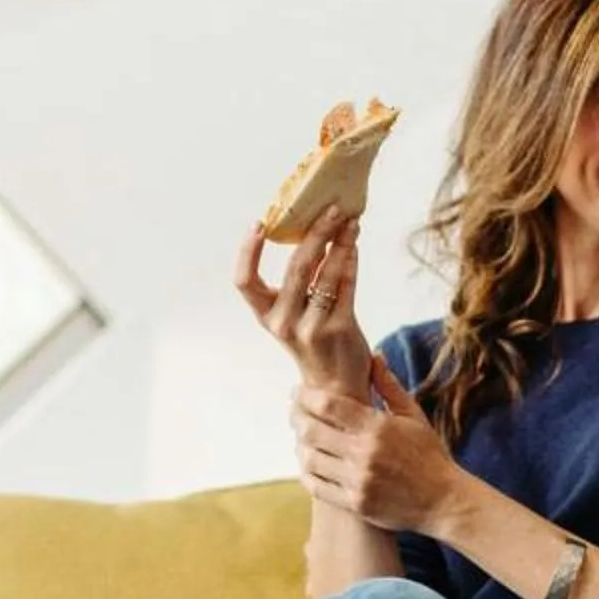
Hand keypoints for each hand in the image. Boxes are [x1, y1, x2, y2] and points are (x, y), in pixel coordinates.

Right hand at [235, 207, 371, 393]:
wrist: (337, 388)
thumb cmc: (315, 345)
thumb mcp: (294, 317)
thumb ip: (297, 284)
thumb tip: (312, 233)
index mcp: (267, 317)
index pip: (244, 282)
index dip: (248, 251)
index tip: (260, 223)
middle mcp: (283, 323)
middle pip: (295, 267)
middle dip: (315, 233)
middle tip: (330, 209)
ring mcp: (311, 327)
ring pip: (325, 272)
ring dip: (340, 242)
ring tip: (350, 222)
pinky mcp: (338, 329)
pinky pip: (345, 284)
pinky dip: (350, 260)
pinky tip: (354, 245)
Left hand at [292, 359, 465, 532]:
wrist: (444, 502)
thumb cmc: (430, 456)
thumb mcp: (414, 416)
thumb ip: (389, 387)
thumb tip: (373, 356)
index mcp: (378, 427)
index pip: (328, 405)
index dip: (306, 396)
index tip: (299, 392)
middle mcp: (364, 454)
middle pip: (311, 431)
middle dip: (296, 418)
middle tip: (295, 413)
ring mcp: (358, 481)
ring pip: (310, 459)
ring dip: (301, 446)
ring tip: (303, 440)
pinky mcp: (355, 504)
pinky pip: (317, 487)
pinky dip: (308, 473)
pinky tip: (311, 464)